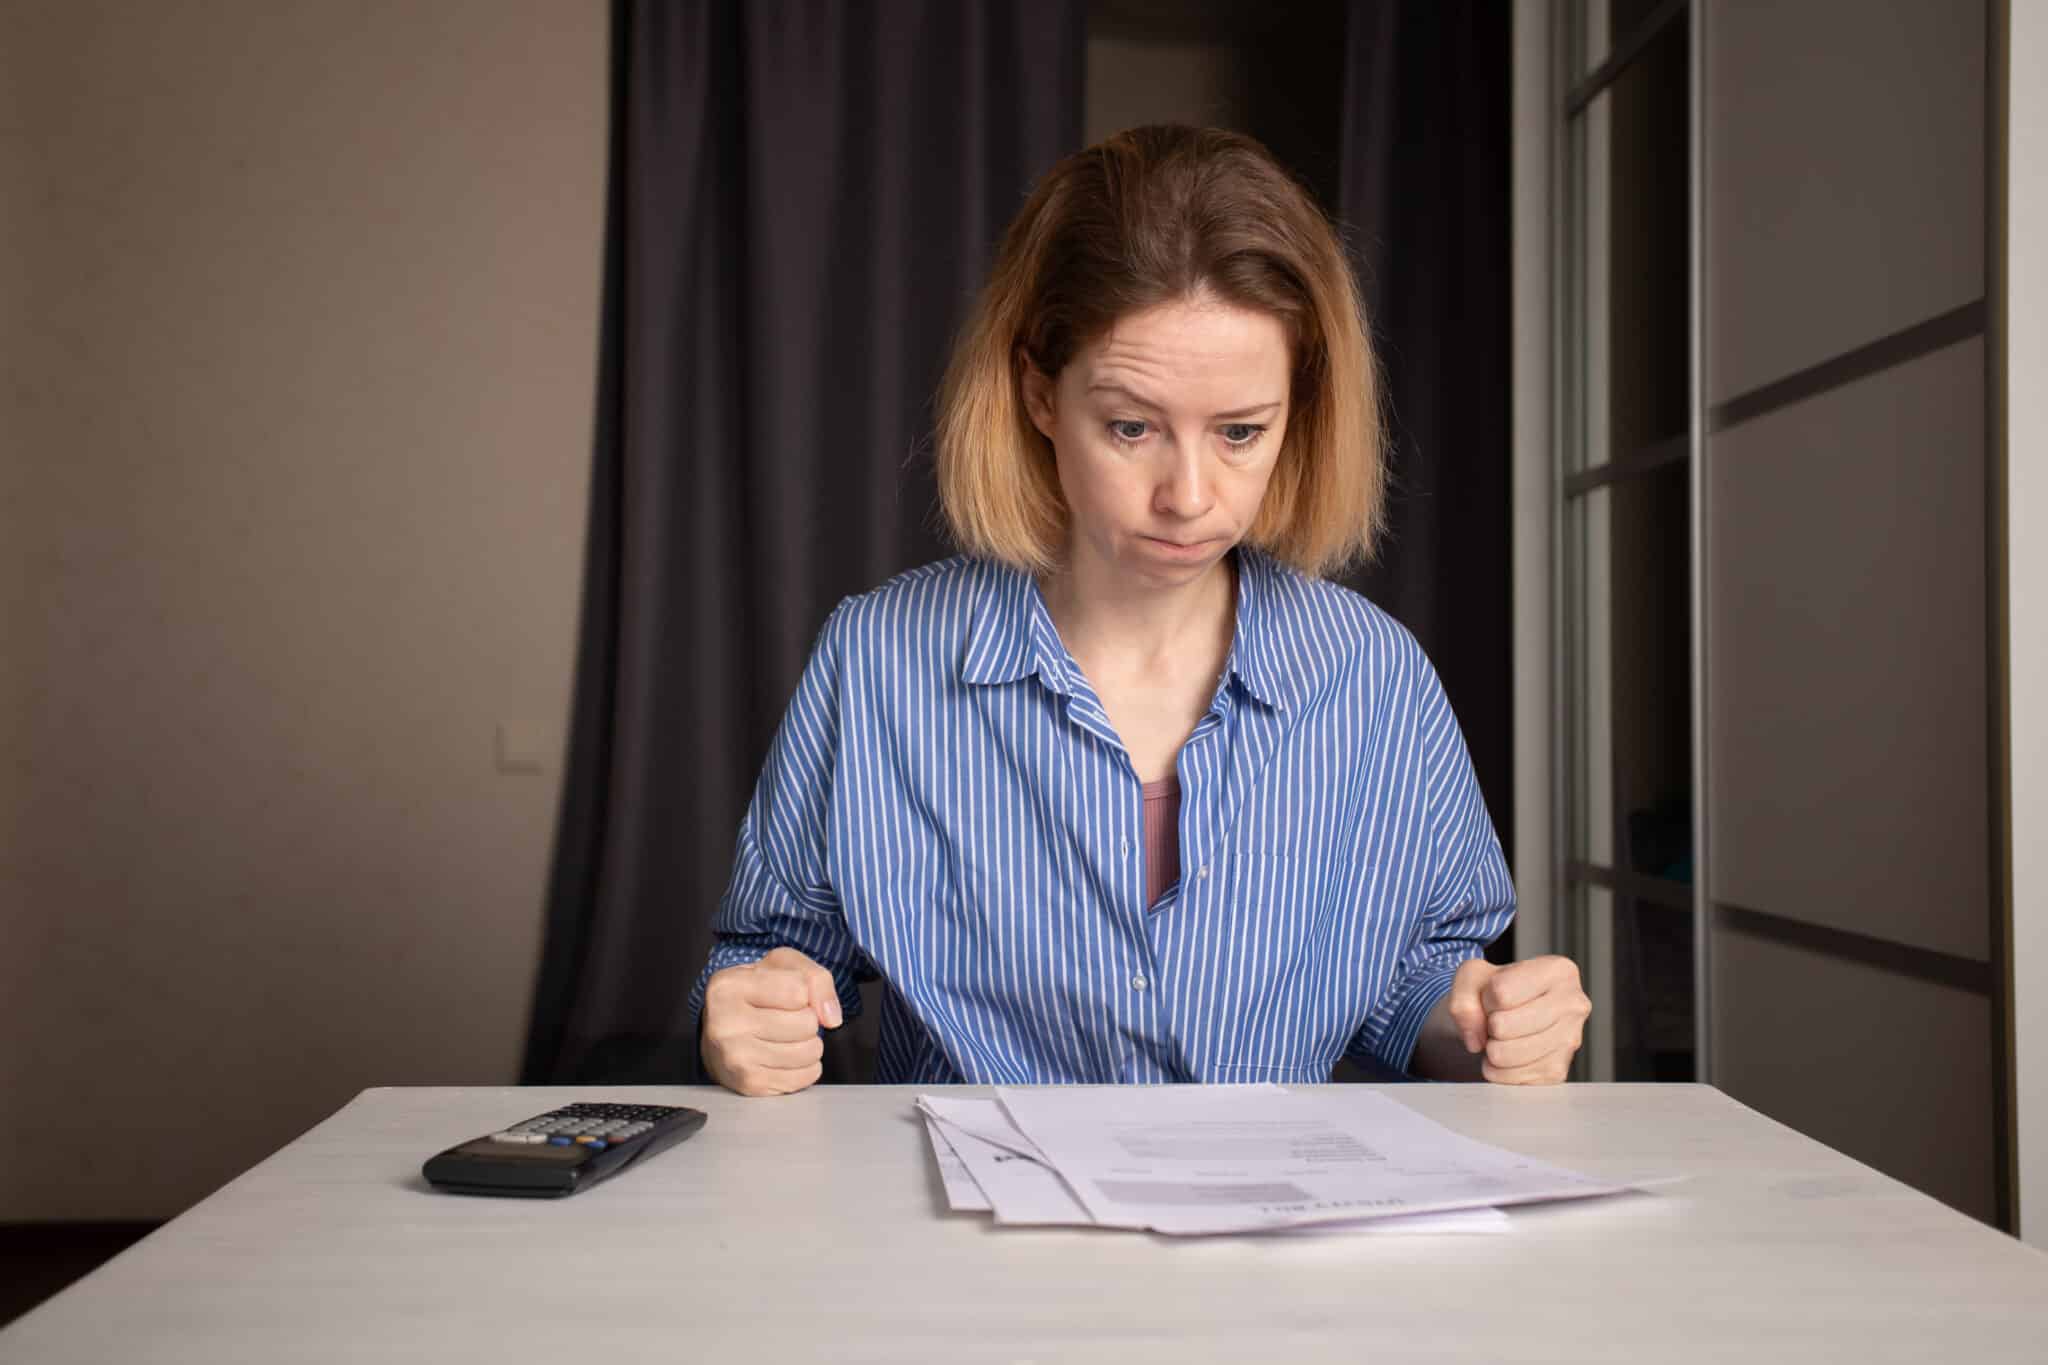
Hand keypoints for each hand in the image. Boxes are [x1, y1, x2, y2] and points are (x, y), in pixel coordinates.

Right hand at [700, 946, 841, 1095]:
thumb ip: (816, 978)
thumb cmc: (754, 994)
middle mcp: (726, 1024)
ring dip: (809, 1044)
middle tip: (786, 1017)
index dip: (803, 991)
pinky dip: (805, 1066)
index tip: (785, 993)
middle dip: (807, 1019)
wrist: (721, 1033)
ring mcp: (735, 1058)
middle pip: (806, 1023)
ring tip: (787, 1036)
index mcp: (729, 986)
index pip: (797, 989)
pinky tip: (785, 1056)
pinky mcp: (750, 1085)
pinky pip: (805, 1076)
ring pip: (808, 1051)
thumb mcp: (782, 966)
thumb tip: (831, 1018)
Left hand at [1446, 956, 1590, 1084]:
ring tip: (1501, 1037)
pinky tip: (1507, 1054)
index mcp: (1558, 971)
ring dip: (1491, 1048)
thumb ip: (1462, 999)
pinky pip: (1511, 1077)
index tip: (1496, 997)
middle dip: (1489, 1025)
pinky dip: (1498, 1069)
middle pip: (1503, 1026)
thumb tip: (1476, 1040)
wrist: (1508, 1015)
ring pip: (1506, 1054)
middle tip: (1497, 1021)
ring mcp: (1570, 1040)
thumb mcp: (1472, 977)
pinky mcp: (1559, 1071)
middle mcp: (1573, 1005)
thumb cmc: (1497, 991)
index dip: (1486, 998)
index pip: (1500, 992)